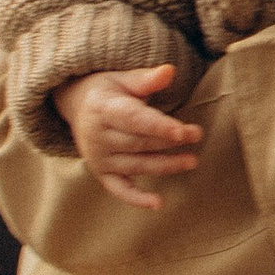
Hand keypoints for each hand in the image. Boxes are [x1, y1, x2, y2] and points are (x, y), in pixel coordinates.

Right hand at [55, 61, 201, 209]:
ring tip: (191, 161)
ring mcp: (99, 158)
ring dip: (164, 166)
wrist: (78, 107)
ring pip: (135, 165)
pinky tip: (158, 203)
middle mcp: (98, 136)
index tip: (183, 131)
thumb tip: (169, 71)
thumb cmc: (109, 91)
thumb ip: (146, 79)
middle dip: (169, 142)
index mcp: (103, 110)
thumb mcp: (122, 79)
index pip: (135, 120)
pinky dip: (136, 198)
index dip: (160, 127)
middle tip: (197, 135)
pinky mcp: (101, 173)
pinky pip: (119, 189)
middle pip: (139, 143)